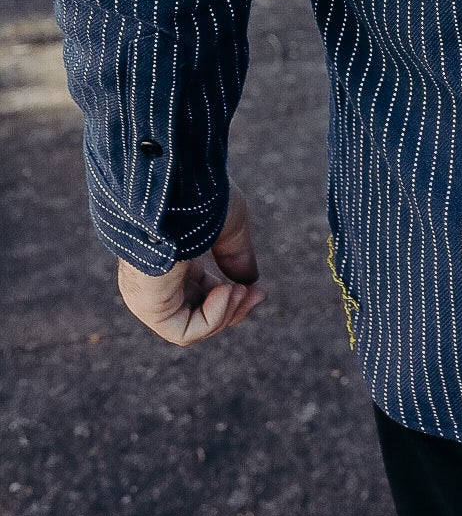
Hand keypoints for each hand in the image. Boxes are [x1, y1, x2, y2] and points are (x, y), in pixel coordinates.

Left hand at [116, 183, 266, 344]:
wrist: (172, 185)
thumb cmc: (198, 194)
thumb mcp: (227, 225)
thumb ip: (237, 256)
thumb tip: (251, 282)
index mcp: (174, 257)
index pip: (203, 292)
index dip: (233, 296)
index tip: (259, 290)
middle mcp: (158, 278)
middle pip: (199, 312)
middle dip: (235, 307)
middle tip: (259, 295)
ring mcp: (151, 293)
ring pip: (192, 325)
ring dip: (226, 312)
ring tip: (241, 290)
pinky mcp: (149, 305)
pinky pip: (183, 330)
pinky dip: (213, 318)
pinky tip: (226, 292)